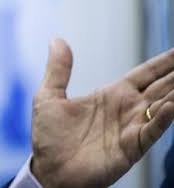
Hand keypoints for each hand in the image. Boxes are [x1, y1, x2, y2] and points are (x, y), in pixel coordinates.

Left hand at [31, 39, 173, 187]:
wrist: (49, 170)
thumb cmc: (49, 137)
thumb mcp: (49, 96)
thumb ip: (58, 69)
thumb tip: (57, 39)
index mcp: (111, 95)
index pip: (144, 74)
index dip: (163, 63)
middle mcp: (127, 110)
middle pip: (160, 87)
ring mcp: (131, 128)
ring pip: (162, 106)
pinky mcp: (130, 147)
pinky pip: (150, 131)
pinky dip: (162, 119)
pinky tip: (171, 107)